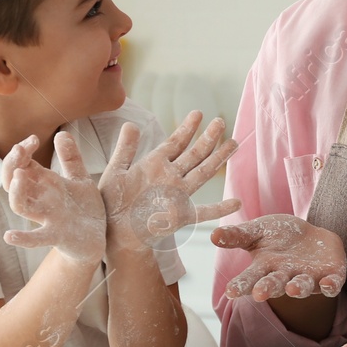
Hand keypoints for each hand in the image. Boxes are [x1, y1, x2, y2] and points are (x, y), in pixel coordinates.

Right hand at [0, 132, 106, 265]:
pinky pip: (36, 239)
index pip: (21, 165)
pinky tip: (9, 236)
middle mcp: (41, 200)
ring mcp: (47, 218)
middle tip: (20, 150)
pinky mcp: (57, 236)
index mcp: (45, 185)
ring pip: (21, 206)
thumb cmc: (85, 209)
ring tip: (19, 176)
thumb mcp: (80, 179)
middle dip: (12, 165)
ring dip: (17, 192)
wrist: (98, 239)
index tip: (33, 139)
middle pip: (12, 183)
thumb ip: (71, 159)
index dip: (21, 151)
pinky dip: (23, 239)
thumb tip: (62, 133)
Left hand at [99, 110, 240, 247]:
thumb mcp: (115, 172)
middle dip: (208, 138)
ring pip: (202, 173)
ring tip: (233, 144)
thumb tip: (131, 123)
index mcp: (154, 164)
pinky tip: (236, 203)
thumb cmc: (110, 203)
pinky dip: (220, 208)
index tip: (199, 113)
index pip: (176, 142)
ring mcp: (177, 195)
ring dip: (217, 159)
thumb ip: (125, 149)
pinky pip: (203, 212)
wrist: (111, 233)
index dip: (188, 128)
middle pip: (194, 154)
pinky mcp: (179, 216)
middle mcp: (170, 177)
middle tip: (221, 121)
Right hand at [211, 214, 345, 300]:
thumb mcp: (258, 231)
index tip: (230, 292)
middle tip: (259, 294)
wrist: (312, 236)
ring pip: (301, 287)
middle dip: (267, 289)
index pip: (250, 278)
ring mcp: (308, 279)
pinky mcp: (330, 277)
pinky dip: (330, 286)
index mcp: (265, 268)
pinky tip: (329, 285)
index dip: (241, 286)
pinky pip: (331, 285)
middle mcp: (285, 277)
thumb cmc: (280, 236)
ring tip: (292, 290)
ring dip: (297, 289)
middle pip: (274, 285)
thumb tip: (213, 235)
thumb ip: (238, 235)